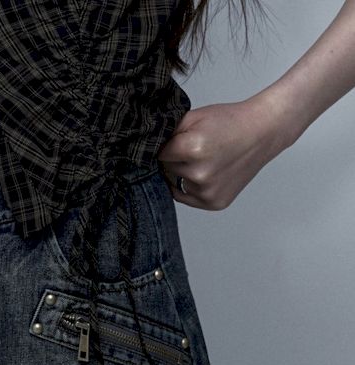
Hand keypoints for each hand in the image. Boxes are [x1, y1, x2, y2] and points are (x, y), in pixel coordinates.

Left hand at [156, 93, 293, 210]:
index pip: (159, 154)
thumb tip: (146, 147)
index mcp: (193, 149)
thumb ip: (169, 132)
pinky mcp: (214, 203)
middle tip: (196, 149)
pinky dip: (192, 187)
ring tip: (204, 160)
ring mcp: (207, 192)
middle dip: (175, 160)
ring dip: (183, 174)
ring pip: (176, 185)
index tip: (179, 141)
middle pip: (167, 170)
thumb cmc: (231, 122)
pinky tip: (206, 173)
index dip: (168, 146)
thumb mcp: (195, 117)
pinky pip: (188, 198)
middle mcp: (199, 175)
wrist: (263, 132)